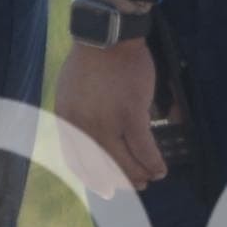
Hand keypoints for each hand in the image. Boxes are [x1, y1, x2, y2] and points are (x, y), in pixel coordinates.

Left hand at [53, 36, 166, 192]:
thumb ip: (76, 116)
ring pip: (124, 162)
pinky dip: (153, 162)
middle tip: (134, 187)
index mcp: (66, 121)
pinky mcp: (130, 115)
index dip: (92, 178)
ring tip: (151, 178)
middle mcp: (83, 127)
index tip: (104, 187)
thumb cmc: (90, 60)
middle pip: (102, 166)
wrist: (106, 38)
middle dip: (119, 181)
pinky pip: (144, 148)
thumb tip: (89, 136)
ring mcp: (107, 123)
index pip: (75, 160)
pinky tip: (160, 168)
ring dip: (139, 175)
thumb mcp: (69, 91)